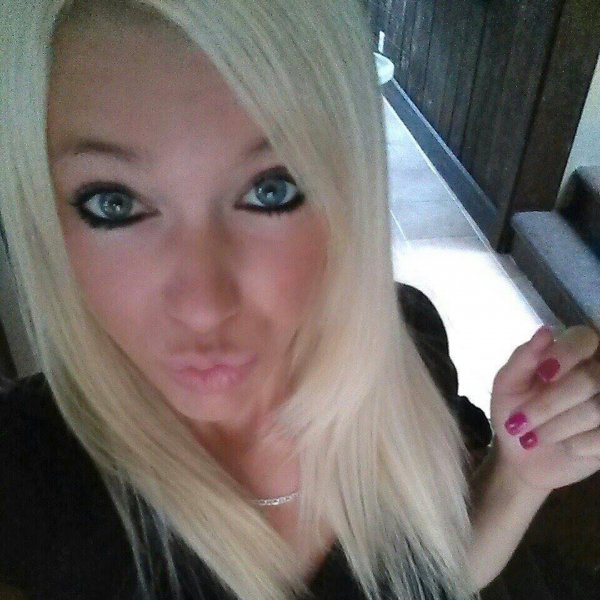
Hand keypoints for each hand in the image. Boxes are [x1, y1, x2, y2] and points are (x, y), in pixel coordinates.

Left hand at [490, 324, 599, 491]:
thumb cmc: (513, 411)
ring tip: (535, 437)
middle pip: (590, 378)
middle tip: (520, 422)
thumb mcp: (508, 384)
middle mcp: (599, 372)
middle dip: (549, 404)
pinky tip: (565, 447)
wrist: (521, 457)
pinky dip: (578, 445)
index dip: (566, 355)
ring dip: (558, 427)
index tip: (543, 375)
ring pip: (596, 409)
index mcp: (574, 352)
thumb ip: (523, 357)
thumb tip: (545, 331)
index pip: (585, 338)